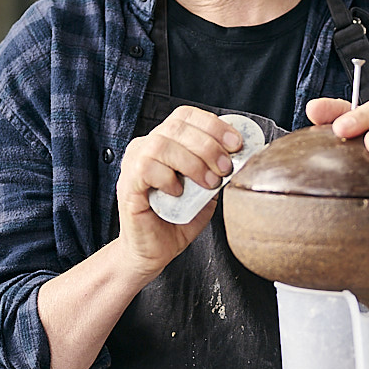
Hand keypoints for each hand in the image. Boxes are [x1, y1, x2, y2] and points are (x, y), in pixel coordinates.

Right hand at [114, 106, 245, 278]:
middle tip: (225, 169)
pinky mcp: (128, 183)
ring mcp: (134, 163)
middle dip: (208, 146)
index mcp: (167, 142)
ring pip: (162, 144)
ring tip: (206, 183)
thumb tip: (241, 157)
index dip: (213, 125)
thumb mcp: (207, 192)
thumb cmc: (177, 220)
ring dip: (192, 162)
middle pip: (177, 127)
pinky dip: (168, 178)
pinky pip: (146, 167)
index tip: (236, 144)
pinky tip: (178, 193)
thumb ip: (218, 172)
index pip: (187, 116)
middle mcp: (148, 146)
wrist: (154, 252)